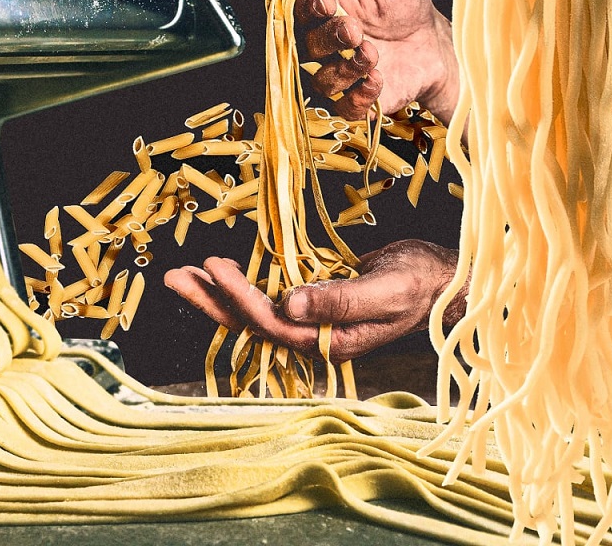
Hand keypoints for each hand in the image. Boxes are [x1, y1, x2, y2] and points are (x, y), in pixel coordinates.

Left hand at [163, 240, 467, 363]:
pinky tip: (221, 272)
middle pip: (250, 323)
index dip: (241, 298)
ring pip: (254, 310)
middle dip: (210, 301)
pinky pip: (268, 296)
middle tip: (172, 277)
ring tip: (183, 275)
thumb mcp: (384, 291)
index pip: (272, 324)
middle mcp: (312, 337)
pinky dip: (243, 283)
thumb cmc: (418, 284)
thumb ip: (338, 300)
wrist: (438, 277)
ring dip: (218, 293)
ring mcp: (309, 321)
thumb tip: (289, 303)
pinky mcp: (310, 302)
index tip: (215, 268)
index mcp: (329, 342)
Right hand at [297, 0, 458, 123]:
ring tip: (373, 54)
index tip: (327, 3)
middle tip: (354, 31)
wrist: (433, 41)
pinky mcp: (356, 100)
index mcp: (323, 10)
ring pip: (322, 81)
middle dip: (328, 39)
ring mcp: (337, 73)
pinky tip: (377, 79)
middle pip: (305, 47)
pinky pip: (345, 107)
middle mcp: (323, 44)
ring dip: (345, 69)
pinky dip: (359, 96)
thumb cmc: (404, 5)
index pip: (298, 10)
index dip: (307, 9)